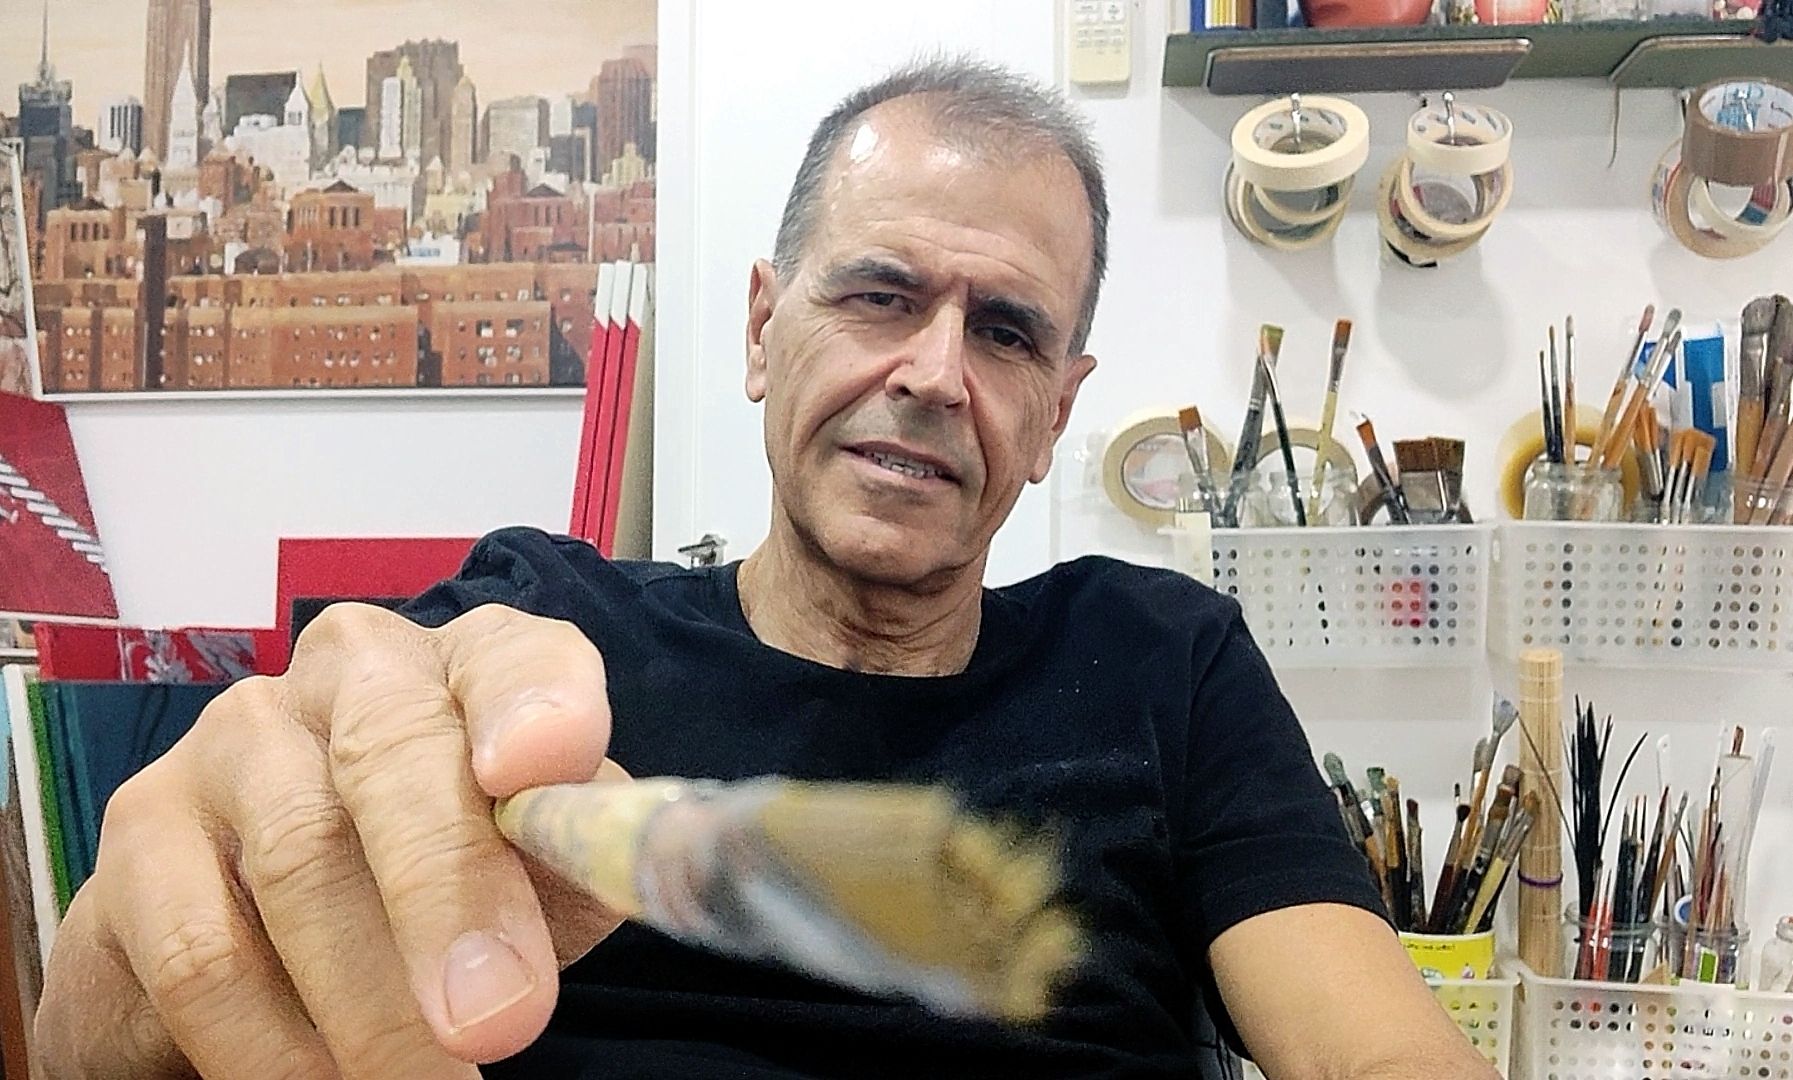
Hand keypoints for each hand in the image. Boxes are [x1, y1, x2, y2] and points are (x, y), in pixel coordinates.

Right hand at [35, 602, 625, 1077]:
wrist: (263, 947)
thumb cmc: (436, 892)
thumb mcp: (528, 874)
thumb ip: (570, 858)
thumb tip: (619, 870)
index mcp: (461, 669)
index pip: (511, 656)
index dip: (536, 700)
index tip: (554, 759)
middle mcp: (345, 676)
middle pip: (396, 752)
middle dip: (452, 892)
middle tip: (500, 1019)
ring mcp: (231, 742)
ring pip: (300, 858)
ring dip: (371, 1000)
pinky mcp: (140, 830)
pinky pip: (203, 949)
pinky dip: (274, 1043)